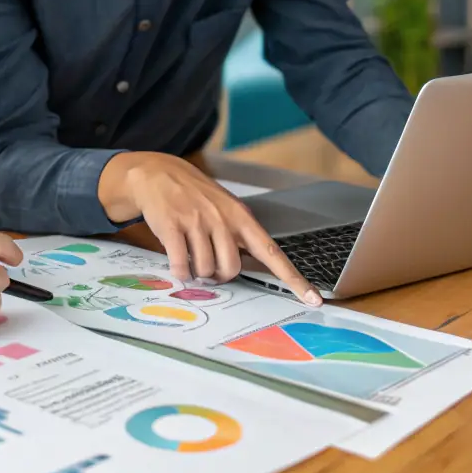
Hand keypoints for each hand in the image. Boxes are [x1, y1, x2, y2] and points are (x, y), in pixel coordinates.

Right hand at [100, 152, 320, 304]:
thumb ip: (238, 234)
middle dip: (219, 274)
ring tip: (190, 255)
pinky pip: (181, 266)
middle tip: (208, 263)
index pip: (272, 252)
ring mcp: (196, 222)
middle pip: (231, 269)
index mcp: (241, 216)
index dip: (293, 278)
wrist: (158, 173)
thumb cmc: (195, 195)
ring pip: (205, 270)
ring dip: (197, 272)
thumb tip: (247, 267)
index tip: (313, 300)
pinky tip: (177, 261)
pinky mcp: (172, 226)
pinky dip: (179, 272)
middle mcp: (222, 219)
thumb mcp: (224, 207)